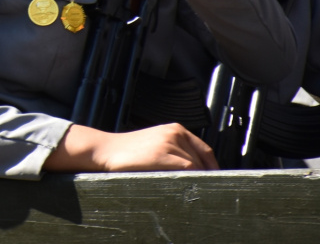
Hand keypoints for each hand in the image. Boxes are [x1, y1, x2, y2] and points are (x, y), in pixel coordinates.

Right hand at [45, 123, 217, 172]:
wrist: (105, 150)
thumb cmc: (128, 151)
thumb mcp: (155, 143)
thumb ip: (175, 150)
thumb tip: (195, 170)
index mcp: (175, 129)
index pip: (204, 150)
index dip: (211, 167)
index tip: (214, 180)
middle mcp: (175, 133)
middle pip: (201, 161)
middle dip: (201, 176)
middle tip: (198, 189)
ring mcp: (169, 143)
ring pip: (194, 167)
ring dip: (193, 180)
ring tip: (184, 189)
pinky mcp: (162, 155)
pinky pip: (186, 170)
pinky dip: (188, 180)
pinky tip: (179, 186)